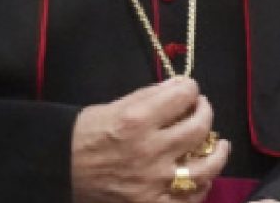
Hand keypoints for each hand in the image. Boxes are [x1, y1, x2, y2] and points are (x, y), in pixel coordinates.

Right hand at [70, 76, 230, 201]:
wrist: (60, 169)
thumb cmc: (81, 134)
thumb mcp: (110, 107)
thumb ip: (146, 99)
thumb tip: (178, 88)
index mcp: (135, 120)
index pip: (181, 97)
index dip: (189, 88)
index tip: (188, 88)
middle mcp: (150, 150)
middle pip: (199, 128)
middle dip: (205, 112)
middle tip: (201, 108)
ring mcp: (156, 181)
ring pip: (206, 166)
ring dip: (218, 151)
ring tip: (220, 143)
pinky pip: (192, 197)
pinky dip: (202, 185)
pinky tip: (202, 176)